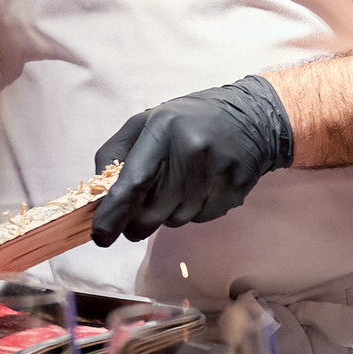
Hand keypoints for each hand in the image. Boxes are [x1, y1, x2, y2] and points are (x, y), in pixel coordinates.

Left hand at [88, 76, 293, 246]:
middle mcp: (190, 151)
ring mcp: (216, 172)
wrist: (253, 117)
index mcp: (163, 130)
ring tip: (180, 185)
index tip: (101, 236)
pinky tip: (202, 187)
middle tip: (141, 210)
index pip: (131, 184)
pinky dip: (194, 211)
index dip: (112, 215)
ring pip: (175, 220)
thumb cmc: (190, 120)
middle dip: (138, 221)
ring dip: (169, 213)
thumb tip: (100, 195)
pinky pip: (200, 219)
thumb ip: (117, 153)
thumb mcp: (148, 121)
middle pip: (151, 212)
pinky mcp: (234, 189)